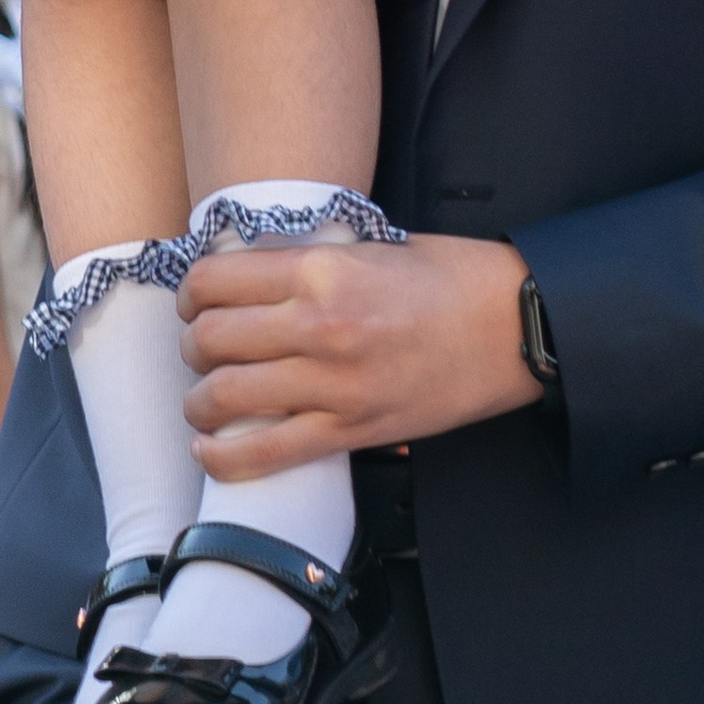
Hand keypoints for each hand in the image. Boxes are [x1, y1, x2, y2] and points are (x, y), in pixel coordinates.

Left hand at [178, 232, 536, 468]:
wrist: (512, 327)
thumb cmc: (449, 278)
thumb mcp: (371, 247)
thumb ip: (309, 261)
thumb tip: (248, 274)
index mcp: (322, 270)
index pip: (215, 281)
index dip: (192, 293)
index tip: (197, 301)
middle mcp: (319, 326)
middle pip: (210, 339)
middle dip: (194, 344)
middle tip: (203, 346)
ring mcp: (333, 385)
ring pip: (224, 397)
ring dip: (201, 399)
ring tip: (208, 395)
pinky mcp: (351, 432)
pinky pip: (265, 454)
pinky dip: (223, 456)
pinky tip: (209, 447)